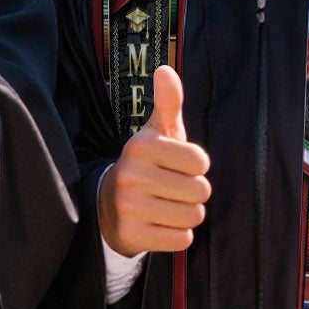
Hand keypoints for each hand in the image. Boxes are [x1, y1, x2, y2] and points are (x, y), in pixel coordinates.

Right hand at [97, 63, 210, 253]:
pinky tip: (160, 224)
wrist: (107, 205)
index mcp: (141, 146)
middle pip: (201, 191)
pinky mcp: (132, 235)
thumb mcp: (156, 133)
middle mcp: (132, 175)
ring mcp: (129, 207)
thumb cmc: (146, 166)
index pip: (201, 162)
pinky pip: (181, 239)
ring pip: (193, 216)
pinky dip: (177, 235)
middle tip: (172, 189)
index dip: (196, 167)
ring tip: (167, 206)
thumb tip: (165, 69)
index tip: (177, 166)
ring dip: (187, 214)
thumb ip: (168, 103)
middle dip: (193, 193)